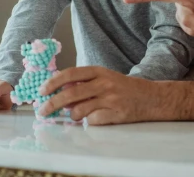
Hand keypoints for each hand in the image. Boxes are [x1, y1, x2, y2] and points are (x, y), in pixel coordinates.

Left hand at [37, 67, 161, 124]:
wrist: (151, 98)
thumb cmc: (125, 88)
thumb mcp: (105, 79)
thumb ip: (85, 84)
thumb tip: (60, 93)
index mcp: (100, 72)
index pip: (71, 74)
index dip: (54, 82)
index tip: (42, 91)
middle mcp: (104, 83)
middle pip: (70, 94)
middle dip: (52, 103)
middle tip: (43, 110)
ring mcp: (110, 99)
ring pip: (78, 110)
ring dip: (72, 115)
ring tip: (76, 114)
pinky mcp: (115, 114)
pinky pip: (91, 121)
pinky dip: (88, 121)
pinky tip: (96, 117)